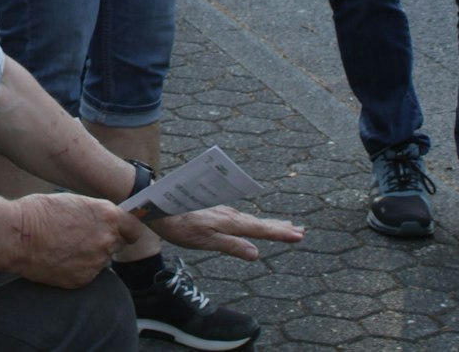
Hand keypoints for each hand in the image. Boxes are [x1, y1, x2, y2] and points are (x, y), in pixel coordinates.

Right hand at [6, 193, 144, 288]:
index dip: (126, 228)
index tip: (121, 229)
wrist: (16, 236)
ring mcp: (96, 263)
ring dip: (90, 254)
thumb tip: (105, 220)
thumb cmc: (39, 212)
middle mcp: (106, 240)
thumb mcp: (74, 201)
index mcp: (107, 215)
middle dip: (105, 240)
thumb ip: (96, 213)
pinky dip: (77, 268)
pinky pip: (87, 273)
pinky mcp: (82, 279)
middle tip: (82, 236)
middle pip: (118, 243)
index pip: (134, 227)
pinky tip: (59, 258)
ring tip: (65, 246)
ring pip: (101, 259)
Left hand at [149, 204, 304, 260]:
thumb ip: (231, 246)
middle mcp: (229, 214)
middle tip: (300, 231)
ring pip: (250, 218)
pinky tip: (252, 222)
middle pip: (259, 222)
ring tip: (285, 225)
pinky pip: (240, 216)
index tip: (299, 235)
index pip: (261, 229)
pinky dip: (252, 220)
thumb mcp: (205, 241)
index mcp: (230, 222)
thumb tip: (256, 254)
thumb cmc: (179, 226)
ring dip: (269, 223)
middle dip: (280, 227)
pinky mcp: (213, 210)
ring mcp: (222, 211)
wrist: (158, 205)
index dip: (280, 234)